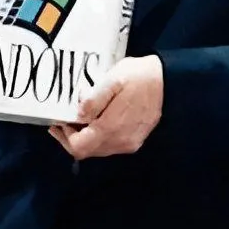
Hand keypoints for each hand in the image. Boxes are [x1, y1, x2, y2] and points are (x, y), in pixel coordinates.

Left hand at [49, 56, 163, 159]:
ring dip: (85, 138)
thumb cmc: (139, 77)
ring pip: (99, 149)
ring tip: (79, 119)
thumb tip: (77, 113)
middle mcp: (120, 142)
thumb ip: (93, 99)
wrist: (169, 80)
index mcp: (111, 128)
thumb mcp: (113, 80)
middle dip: (72, 138)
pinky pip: (111, 145)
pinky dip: (99, 136)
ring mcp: (129, 143)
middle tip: (64, 121)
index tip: (59, 122)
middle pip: (87, 151)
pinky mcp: (136, 139)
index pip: (79, 147)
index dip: (64, 137)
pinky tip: (98, 121)